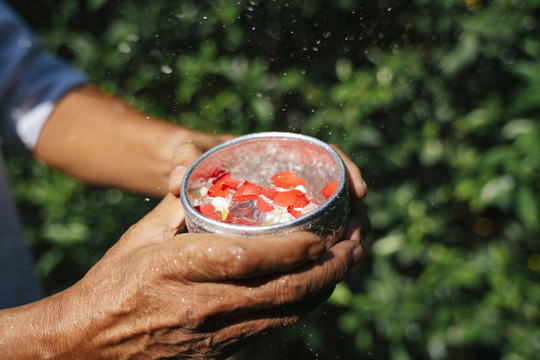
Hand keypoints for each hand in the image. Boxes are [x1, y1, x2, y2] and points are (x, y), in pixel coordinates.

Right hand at [47, 141, 366, 359]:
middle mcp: (203, 307)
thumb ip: (181, 207)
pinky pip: (272, 328)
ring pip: (286, 314)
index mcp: (179, 270)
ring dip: (324, 288)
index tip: (327, 235)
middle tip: (357, 244)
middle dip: (330, 269)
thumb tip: (213, 183)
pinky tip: (315, 288)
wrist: (87, 345)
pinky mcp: (220, 352)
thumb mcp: (140, 236)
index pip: (249, 260)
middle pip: (283, 292)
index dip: (296, 249)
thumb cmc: (111, 284)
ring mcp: (215, 336)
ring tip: (349, 262)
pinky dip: (300, 306)